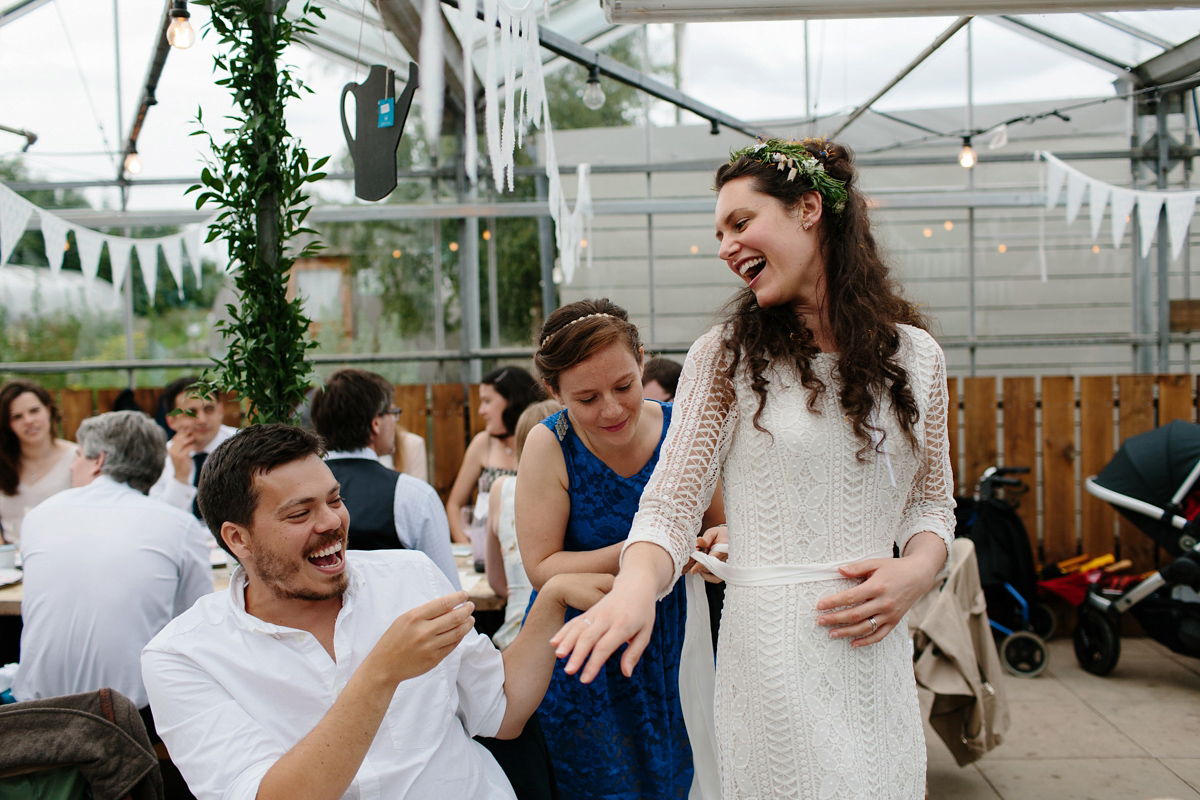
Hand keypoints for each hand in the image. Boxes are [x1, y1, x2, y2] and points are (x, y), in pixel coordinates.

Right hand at [167, 429, 197, 483]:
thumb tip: (187, 433)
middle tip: (193, 431)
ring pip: (183, 442)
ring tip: (194, 437)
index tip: (188, 428)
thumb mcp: (180, 452)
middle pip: (179, 438)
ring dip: (189, 438)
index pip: (175, 437)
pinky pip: (188, 447)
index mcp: (170, 448)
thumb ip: (182, 444)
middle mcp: (171, 450)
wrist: (182, 474)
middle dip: (186, 433)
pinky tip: (196, 446)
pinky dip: (193, 446)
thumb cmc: (183, 462)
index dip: (182, 432)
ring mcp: (176, 453)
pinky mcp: (181, 457)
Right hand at [373, 591, 474, 683]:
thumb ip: (426, 613)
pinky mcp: (434, 659)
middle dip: (467, 609)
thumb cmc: (394, 639)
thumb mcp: (404, 619)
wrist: (384, 666)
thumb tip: (450, 605)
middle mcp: (424, 631)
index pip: (443, 603)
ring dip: (467, 624)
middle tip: (471, 606)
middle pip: (455, 617)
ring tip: (470, 619)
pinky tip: (461, 632)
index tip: (465, 595)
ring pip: (457, 632)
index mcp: (415, 617)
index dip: (458, 598)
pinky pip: (453, 646)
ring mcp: (430, 647)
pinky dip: (459, 637)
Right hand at [549, 572, 658, 682]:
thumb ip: (634, 653)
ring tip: (558, 656)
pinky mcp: (589, 611)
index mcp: (622, 626)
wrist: (635, 583)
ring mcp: (596, 613)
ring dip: (566, 642)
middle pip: (588, 638)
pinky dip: (563, 631)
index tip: (585, 679)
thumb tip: (626, 674)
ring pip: (578, 628)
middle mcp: (606, 618)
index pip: (604, 647)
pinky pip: (574, 621)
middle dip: (577, 656)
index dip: (593, 664)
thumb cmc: (643, 612)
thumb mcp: (646, 632)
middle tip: (569, 672)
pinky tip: (554, 642)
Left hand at [685, 525, 727, 583]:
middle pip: (711, 568)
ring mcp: (727, 566)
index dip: (702, 565)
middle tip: (694, 558)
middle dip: (700, 565)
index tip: (693, 570)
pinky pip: (716, 579)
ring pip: (713, 575)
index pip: (712, 558)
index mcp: (724, 548)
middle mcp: (727, 559)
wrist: (729, 538)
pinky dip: (707, 576)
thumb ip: (706, 538)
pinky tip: (702, 569)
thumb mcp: (713, 533)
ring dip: (703, 570)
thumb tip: (699, 541)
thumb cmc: (720, 535)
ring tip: (699, 562)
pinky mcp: (725, 572)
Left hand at [815, 545, 941, 646]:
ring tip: (831, 633)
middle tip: (820, 621)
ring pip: (865, 627)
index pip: (850, 597)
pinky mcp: (894, 621)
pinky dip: (866, 641)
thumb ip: (857, 568)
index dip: (833, 602)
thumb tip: (839, 570)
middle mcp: (884, 603)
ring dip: (847, 632)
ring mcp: (890, 614)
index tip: (819, 606)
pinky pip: (879, 635)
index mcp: (877, 587)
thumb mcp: (875, 563)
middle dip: (835, 619)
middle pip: (855, 614)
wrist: (918, 576)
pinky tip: (853, 643)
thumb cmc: (895, 568)